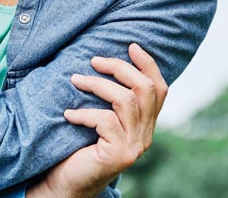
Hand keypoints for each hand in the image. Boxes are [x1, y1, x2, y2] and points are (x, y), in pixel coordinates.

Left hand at [27, 44, 167, 197]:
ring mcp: (134, 146)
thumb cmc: (78, 142)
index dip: (148, 65)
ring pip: (126, 100)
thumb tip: (100, 58)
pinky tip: (68, 115)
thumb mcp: (100, 115)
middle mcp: (145, 134)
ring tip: (75, 80)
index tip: (130, 45)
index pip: (159, 89)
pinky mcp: (119, 155)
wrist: (68, 181)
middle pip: (146, 89)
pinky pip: (105, 121)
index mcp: (144, 122)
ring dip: (97, 84)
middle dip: (120, 67)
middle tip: (94, 60)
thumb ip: (109, 96)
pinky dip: (84, 113)